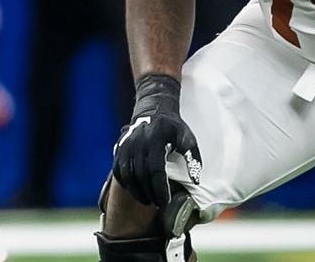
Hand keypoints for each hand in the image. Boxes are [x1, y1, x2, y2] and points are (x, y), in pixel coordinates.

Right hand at [112, 74, 201, 207]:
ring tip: (149, 201)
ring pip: (128, 176)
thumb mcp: (188, 137)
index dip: (160, 189)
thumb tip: (196, 180)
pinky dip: (127, 185)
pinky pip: (119, 172)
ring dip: (138, 192)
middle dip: (150, 193)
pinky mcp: (118, 150)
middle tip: (159, 205)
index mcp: (155, 140)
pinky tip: (137, 192)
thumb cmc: (174, 127)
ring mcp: (125, 146)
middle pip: (141, 176)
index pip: (156, 170)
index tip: (166, 202)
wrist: (153, 109)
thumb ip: (193, 158)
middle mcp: (137, 143)